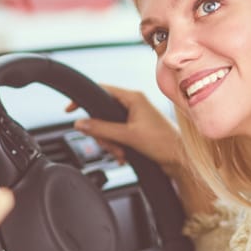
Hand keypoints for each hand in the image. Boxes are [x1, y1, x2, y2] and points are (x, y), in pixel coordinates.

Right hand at [67, 85, 183, 172]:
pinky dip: (116, 146)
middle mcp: (133, 104)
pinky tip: (123, 155)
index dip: (83, 100)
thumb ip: (102, 129)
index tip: (70, 110)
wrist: (180, 159)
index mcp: (133, 97)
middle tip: (109, 145)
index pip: (100, 91)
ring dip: (110, 142)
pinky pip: (116, 135)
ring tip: (121, 152)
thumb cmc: (163, 143)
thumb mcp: (128, 136)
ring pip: (107, 127)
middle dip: (102, 133)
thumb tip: (80, 124)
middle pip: (101, 113)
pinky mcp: (135, 129)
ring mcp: (134, 117)